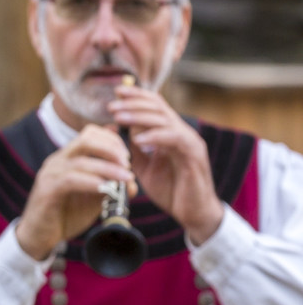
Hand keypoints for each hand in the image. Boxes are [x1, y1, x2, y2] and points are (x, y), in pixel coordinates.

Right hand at [16, 125, 135, 259]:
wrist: (39, 237)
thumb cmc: (65, 216)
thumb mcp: (93, 199)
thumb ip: (110, 187)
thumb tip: (132, 183)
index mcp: (68, 158)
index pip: (91, 134)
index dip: (113, 141)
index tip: (128, 158)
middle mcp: (57, 161)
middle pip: (86, 139)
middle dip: (112, 148)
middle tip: (128, 164)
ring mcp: (50, 174)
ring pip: (82, 161)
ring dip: (108, 168)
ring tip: (126, 179)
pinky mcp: (47, 190)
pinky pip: (71, 180)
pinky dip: (92, 182)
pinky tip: (105, 188)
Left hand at [109, 84, 223, 243]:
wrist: (193, 213)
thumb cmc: (170, 189)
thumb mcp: (143, 167)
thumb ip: (130, 148)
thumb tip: (110, 129)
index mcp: (169, 133)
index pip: (155, 106)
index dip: (137, 96)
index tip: (116, 91)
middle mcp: (181, 132)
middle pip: (158, 108)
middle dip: (133, 103)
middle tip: (111, 105)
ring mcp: (189, 142)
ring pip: (165, 119)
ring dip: (139, 116)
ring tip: (118, 117)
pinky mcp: (194, 155)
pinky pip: (174, 139)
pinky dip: (155, 136)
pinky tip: (137, 139)